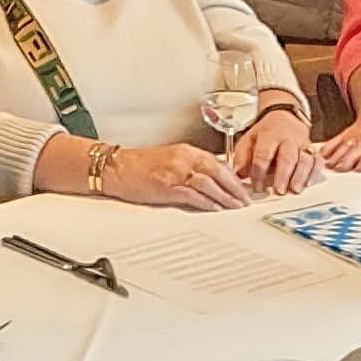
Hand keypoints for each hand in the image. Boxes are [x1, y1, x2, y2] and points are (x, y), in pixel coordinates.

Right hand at [96, 140, 247, 210]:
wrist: (115, 167)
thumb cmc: (139, 165)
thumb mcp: (170, 160)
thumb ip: (191, 167)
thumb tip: (212, 179)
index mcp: (186, 151)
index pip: (218, 162)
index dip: (234, 177)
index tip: (243, 187)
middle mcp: (183, 159)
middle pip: (218, 172)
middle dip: (235, 188)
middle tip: (245, 200)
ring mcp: (175, 172)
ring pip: (208, 184)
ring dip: (225, 197)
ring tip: (235, 207)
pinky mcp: (166, 187)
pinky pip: (192, 195)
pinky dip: (206, 203)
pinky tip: (215, 208)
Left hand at [230, 101, 319, 195]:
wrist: (284, 117)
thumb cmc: (266, 133)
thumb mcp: (249, 139)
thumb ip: (242, 157)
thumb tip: (239, 174)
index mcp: (269, 135)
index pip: (264, 154)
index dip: (260, 171)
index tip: (257, 186)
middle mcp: (288, 138)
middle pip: (287, 157)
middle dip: (283, 175)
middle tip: (279, 190)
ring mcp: (302, 143)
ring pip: (305, 159)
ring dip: (300, 176)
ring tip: (294, 189)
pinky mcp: (312, 149)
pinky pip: (316, 161)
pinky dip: (313, 173)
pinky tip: (307, 184)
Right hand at [320, 67, 360, 171]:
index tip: (358, 167)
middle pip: (357, 148)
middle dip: (347, 158)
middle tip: (339, 168)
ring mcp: (358, 133)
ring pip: (346, 144)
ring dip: (337, 155)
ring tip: (329, 164)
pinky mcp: (349, 132)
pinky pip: (339, 138)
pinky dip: (330, 146)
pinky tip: (324, 154)